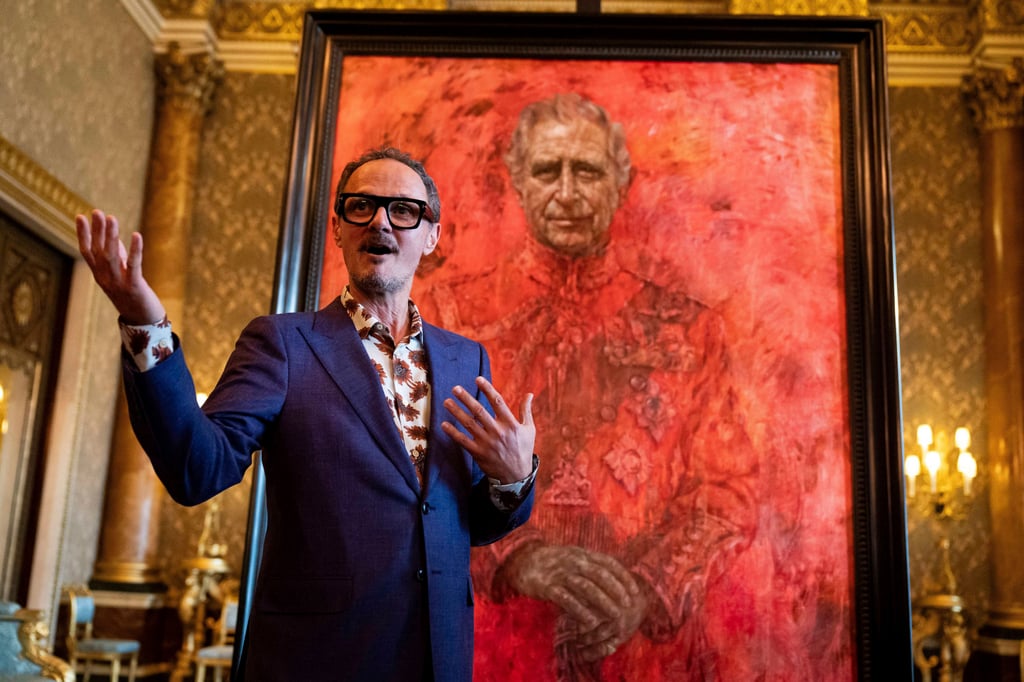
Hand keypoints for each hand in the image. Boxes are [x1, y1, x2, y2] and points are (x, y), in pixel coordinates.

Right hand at [76, 209, 165, 324]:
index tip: (80, 216)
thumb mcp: (122, 275)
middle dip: (97, 231)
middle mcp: (106, 279)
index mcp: (100, 275)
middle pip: (98, 251)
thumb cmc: (133, 296)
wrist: (144, 323)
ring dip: (111, 236)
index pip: (87, 252)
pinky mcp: (135, 287)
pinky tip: (136, 235)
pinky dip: (135, 250)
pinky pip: (134, 266)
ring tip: (111, 218)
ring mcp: (119, 284)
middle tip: (97, 212)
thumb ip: (118, 257)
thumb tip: (113, 238)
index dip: (83, 235)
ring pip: (112, 257)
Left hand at [441, 377, 533, 482]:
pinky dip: (453, 433)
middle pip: (480, 411)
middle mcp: (498, 431)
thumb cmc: (524, 449)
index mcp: (510, 424)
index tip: (478, 379)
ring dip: (457, 412)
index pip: (498, 402)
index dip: (487, 389)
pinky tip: (444, 424)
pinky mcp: (478, 453)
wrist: (517, 475)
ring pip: (469, 424)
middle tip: (455, 388)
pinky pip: (463, 441)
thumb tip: (529, 394)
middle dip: (467, 399)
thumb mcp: (529, 429)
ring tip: (447, 402)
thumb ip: (526, 411)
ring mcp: (487, 443)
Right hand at [508, 544, 647, 660]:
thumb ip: (592, 565)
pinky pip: (566, 599)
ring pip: (585, 587)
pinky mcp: (547, 586)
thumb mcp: (574, 557)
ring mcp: (560, 573)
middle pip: (600, 574)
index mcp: (582, 554)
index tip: (635, 592)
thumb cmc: (553, 563)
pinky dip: (580, 610)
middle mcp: (573, 561)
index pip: (608, 563)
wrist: (522, 560)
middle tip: (628, 605)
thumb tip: (616, 579)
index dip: (623, 577)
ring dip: (603, 602)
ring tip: (615, 616)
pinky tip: (591, 622)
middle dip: (616, 590)